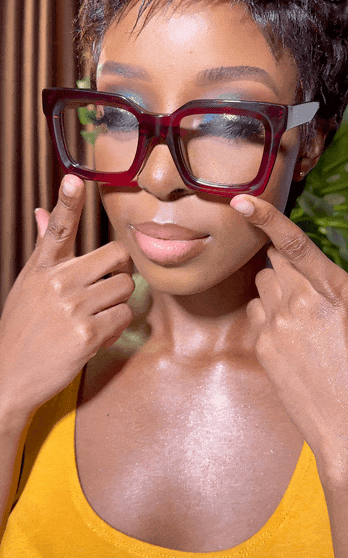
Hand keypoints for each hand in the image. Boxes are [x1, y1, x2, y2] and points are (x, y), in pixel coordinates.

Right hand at [0, 175, 134, 420]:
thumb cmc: (23, 328)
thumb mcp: (28, 285)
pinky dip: (117, 327)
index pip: (58, 228)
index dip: (67, 203)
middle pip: (117, 256)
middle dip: (119, 272)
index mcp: (42, 268)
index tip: (74, 180)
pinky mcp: (87, 334)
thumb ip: (45, 249)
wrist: (9, 377)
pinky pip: (124, 316)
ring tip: (94, 317)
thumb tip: (43, 212)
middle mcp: (56, 282)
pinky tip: (96, 335)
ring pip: (125, 288)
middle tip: (105, 288)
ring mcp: (72, 307)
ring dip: (118, 303)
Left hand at [231, 195, 347, 470]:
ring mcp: (278, 327)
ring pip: (263, 284)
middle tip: (310, 289)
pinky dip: (270, 314)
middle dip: (287, 263)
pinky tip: (293, 338)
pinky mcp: (262, 347)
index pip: (295, 245)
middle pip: (275, 260)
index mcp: (337, 294)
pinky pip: (256, 312)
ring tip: (305, 318)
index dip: (266, 218)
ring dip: (277, 288)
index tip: (241, 200)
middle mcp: (302, 305)